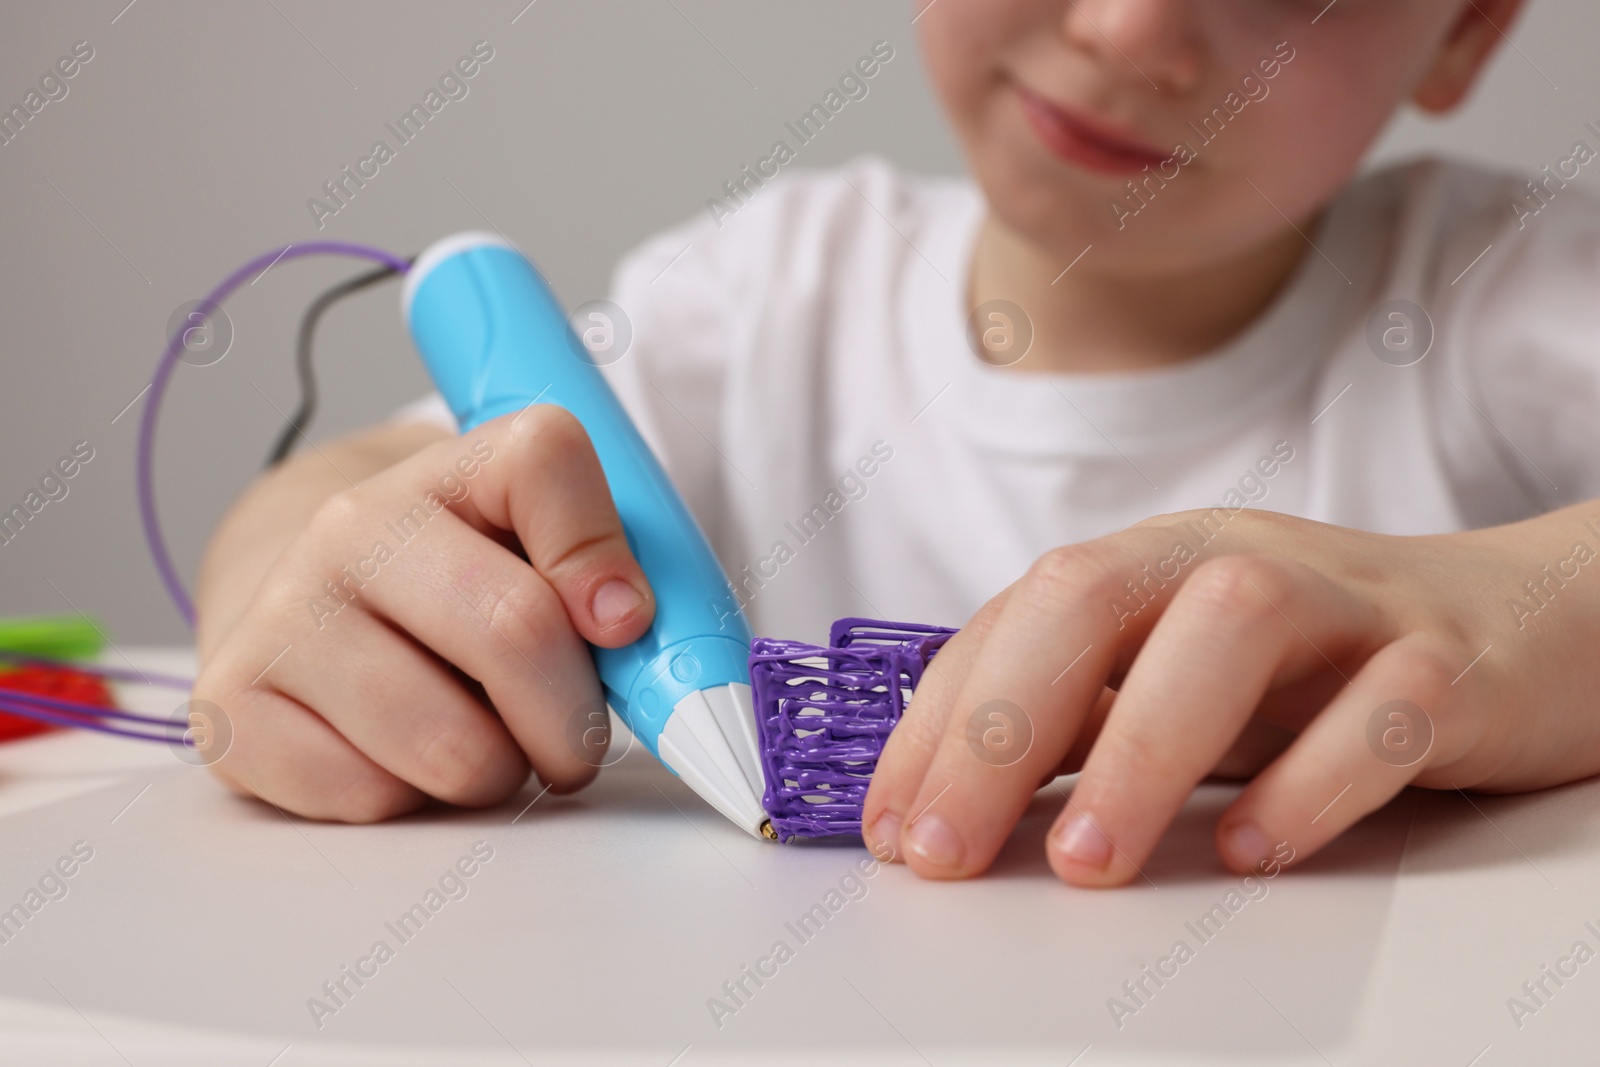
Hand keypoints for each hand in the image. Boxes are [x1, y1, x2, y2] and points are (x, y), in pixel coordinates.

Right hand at [192, 407, 653, 820]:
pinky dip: (414, 803)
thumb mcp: (550, 556)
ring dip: (498, 772)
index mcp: (450, 467)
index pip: (544, 459)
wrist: (316, 612)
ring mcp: (283, 613)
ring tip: (481, 740)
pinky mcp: (230, 707)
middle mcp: (353, 525)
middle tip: (573, 739)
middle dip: (574, 717)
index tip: (624, 625)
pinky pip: (371, 800)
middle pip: (515, 629)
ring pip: (451, 745)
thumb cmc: (465, 594)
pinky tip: (401, 758)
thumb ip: (618, 572)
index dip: (605, 556)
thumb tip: (630, 626)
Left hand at [862, 505, 1599, 884]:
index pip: (1017, 621)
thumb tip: (944, 804)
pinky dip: (1313, 783)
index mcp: (1153, 564)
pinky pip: (1384, 711)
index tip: (895, 828)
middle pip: (1091, 599)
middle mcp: (1232, 563)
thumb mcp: (1176, 682)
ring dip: (1143, 747)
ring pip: (1233, 630)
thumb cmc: (1315, 667)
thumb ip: (1077, 722)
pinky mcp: (1449, 667)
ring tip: (1087, 861)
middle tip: (948, 852)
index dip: (939, 723)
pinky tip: (1252, 856)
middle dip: (1000, 726)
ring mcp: (1345, 606)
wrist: (1517, 623)